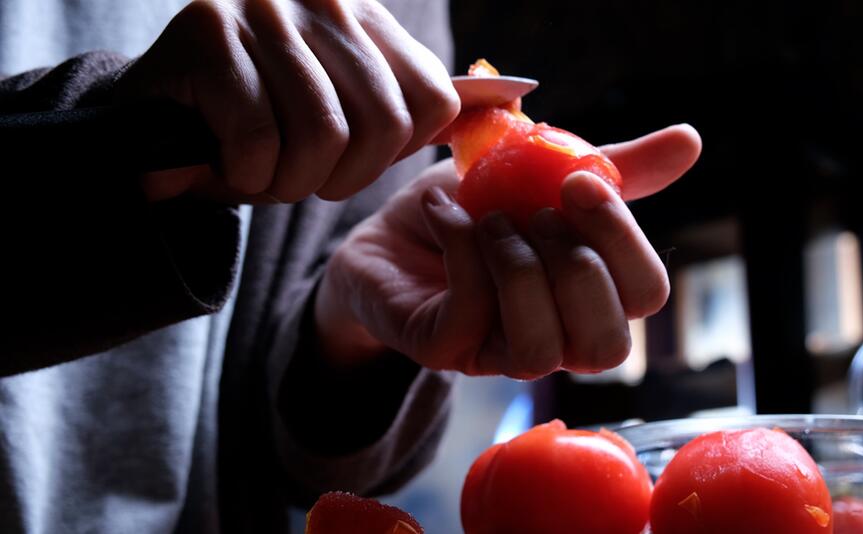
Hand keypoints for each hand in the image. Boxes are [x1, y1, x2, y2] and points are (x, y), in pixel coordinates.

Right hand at [116, 0, 458, 202]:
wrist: (158, 126)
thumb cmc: (265, 129)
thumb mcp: (349, 113)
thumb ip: (415, 106)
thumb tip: (514, 103)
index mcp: (367, 18)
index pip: (433, 99)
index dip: (395, 152)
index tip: (351, 159)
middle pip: (383, 123)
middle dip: (342, 179)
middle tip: (301, 177)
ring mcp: (263, 9)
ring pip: (322, 136)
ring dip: (290, 182)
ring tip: (263, 172)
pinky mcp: (206, 32)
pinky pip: (259, 142)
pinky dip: (246, 176)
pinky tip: (226, 163)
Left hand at [315, 124, 701, 378]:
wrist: (388, 229)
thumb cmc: (475, 210)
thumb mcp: (545, 176)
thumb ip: (613, 168)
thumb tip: (690, 140)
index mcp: (589, 296)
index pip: (646, 296)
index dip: (622, 240)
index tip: (579, 183)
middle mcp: (555, 337)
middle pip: (608, 345)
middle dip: (576, 266)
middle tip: (536, 212)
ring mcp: (496, 352)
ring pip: (541, 351)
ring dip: (520, 270)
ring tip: (490, 222)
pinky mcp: (443, 348)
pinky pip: (471, 316)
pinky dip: (463, 252)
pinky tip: (445, 213)